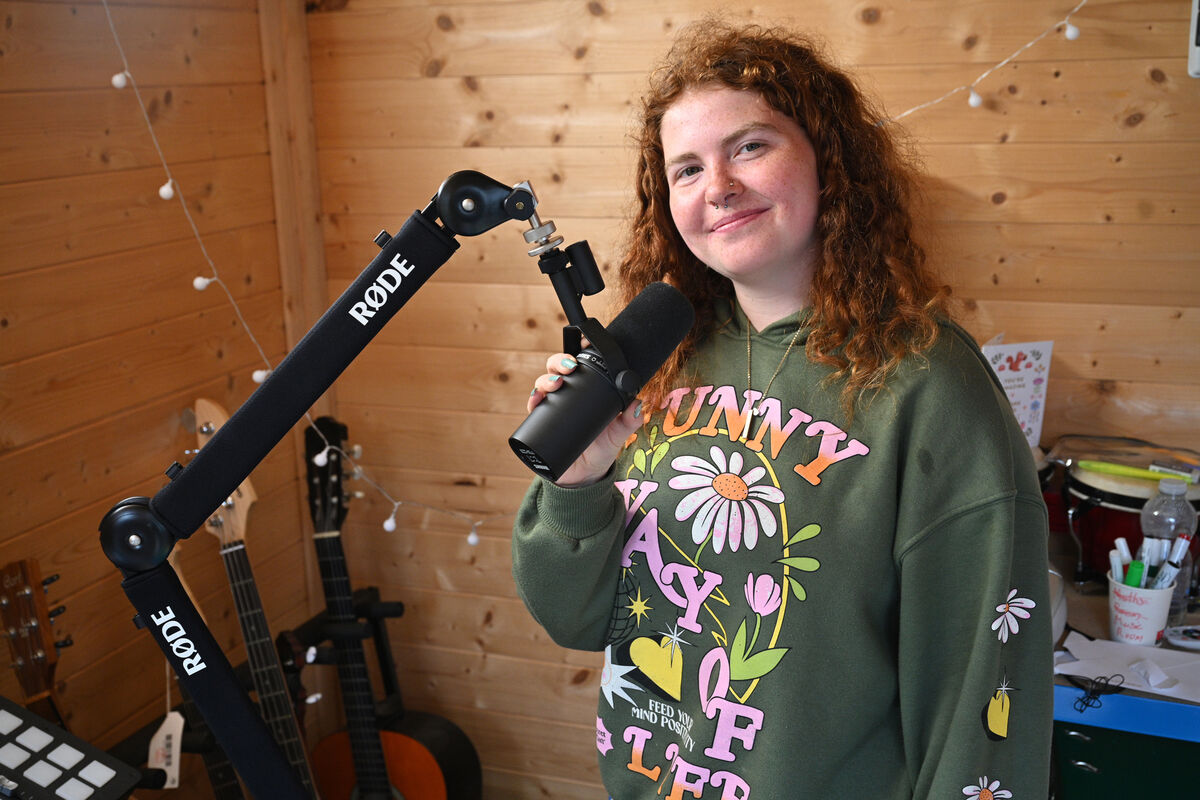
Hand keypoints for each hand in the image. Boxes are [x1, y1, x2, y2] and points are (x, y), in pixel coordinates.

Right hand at [528, 353, 643, 487]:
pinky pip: (533, 406)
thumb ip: (630, 421)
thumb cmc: (601, 450)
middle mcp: (568, 394)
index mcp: (586, 391)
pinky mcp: (541, 421)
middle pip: (559, 368)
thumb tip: (639, 404)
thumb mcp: (618, 434)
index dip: (579, 351)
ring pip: (544, 382)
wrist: (584, 475)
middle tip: (570, 367)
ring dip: (546, 378)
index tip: (585, 345)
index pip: (581, 365)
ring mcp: (553, 406)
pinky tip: (536, 399)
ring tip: (556, 383)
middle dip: (561, 361)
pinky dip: (533, 399)